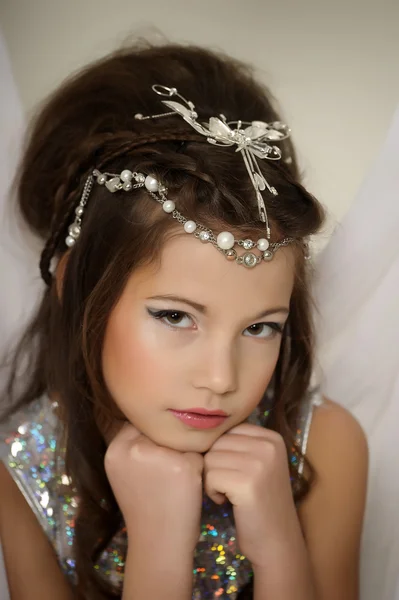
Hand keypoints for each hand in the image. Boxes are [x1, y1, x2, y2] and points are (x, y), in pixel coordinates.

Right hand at [104, 423, 203, 554]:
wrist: (157, 543)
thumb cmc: (144, 506)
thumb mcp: (124, 472)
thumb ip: (134, 445)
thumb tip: (156, 418)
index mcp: (115, 449)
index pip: (139, 424)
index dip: (152, 438)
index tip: (156, 458)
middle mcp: (133, 448)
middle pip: (161, 429)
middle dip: (168, 445)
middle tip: (166, 473)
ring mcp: (159, 455)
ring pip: (180, 438)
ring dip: (184, 453)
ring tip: (176, 480)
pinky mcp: (183, 466)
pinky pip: (198, 453)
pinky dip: (198, 468)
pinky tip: (188, 486)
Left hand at [204, 423, 300, 567]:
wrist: (277, 542)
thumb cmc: (260, 502)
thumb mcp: (258, 463)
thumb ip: (239, 443)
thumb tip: (202, 427)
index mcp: (271, 437)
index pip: (227, 430)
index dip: (222, 452)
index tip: (235, 472)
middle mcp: (268, 445)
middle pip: (217, 442)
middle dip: (215, 465)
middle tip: (230, 485)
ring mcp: (259, 463)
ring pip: (210, 458)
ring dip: (212, 479)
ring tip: (230, 493)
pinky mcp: (247, 482)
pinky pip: (210, 476)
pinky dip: (212, 491)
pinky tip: (227, 502)